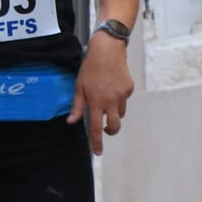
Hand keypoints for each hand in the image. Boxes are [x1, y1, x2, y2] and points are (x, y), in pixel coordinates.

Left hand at [68, 34, 134, 155]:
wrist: (108, 50)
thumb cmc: (90, 67)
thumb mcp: (79, 86)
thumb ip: (77, 105)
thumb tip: (72, 121)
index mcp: (96, 102)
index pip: (96, 127)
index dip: (97, 142)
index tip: (98, 152)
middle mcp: (111, 101)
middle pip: (114, 126)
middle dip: (110, 131)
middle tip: (105, 129)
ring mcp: (122, 95)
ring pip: (119, 112)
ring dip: (113, 112)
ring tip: (106, 97)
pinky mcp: (129, 89)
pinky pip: (124, 99)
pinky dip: (118, 97)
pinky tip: (112, 85)